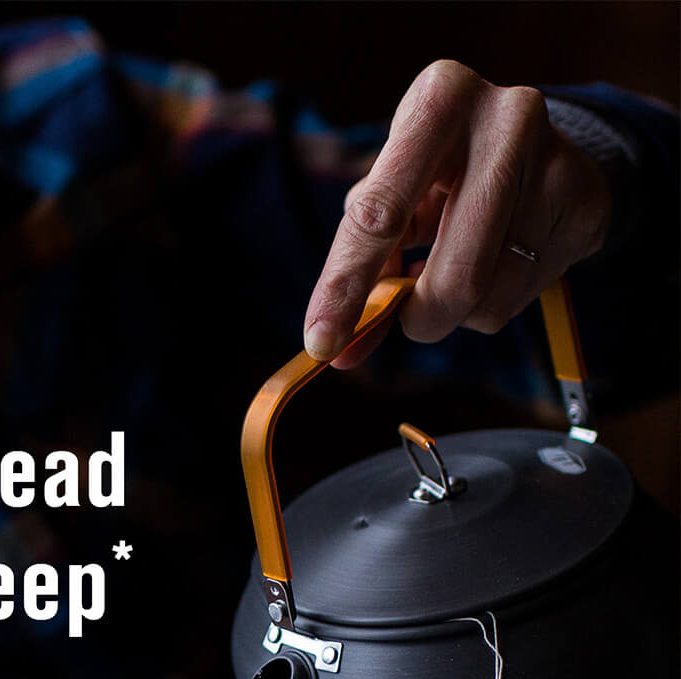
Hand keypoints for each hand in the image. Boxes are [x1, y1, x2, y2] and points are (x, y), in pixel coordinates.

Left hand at [304, 60, 612, 368]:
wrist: (537, 147)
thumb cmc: (438, 175)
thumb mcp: (391, 200)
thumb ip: (361, 268)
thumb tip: (338, 350)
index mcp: (439, 99)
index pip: (381, 213)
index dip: (346, 286)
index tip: (322, 342)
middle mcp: (506, 120)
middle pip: (454, 273)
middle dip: (422, 317)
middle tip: (408, 321)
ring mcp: (556, 161)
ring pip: (488, 295)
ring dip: (457, 309)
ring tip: (456, 264)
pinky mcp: (585, 203)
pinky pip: (521, 296)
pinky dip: (492, 300)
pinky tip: (496, 261)